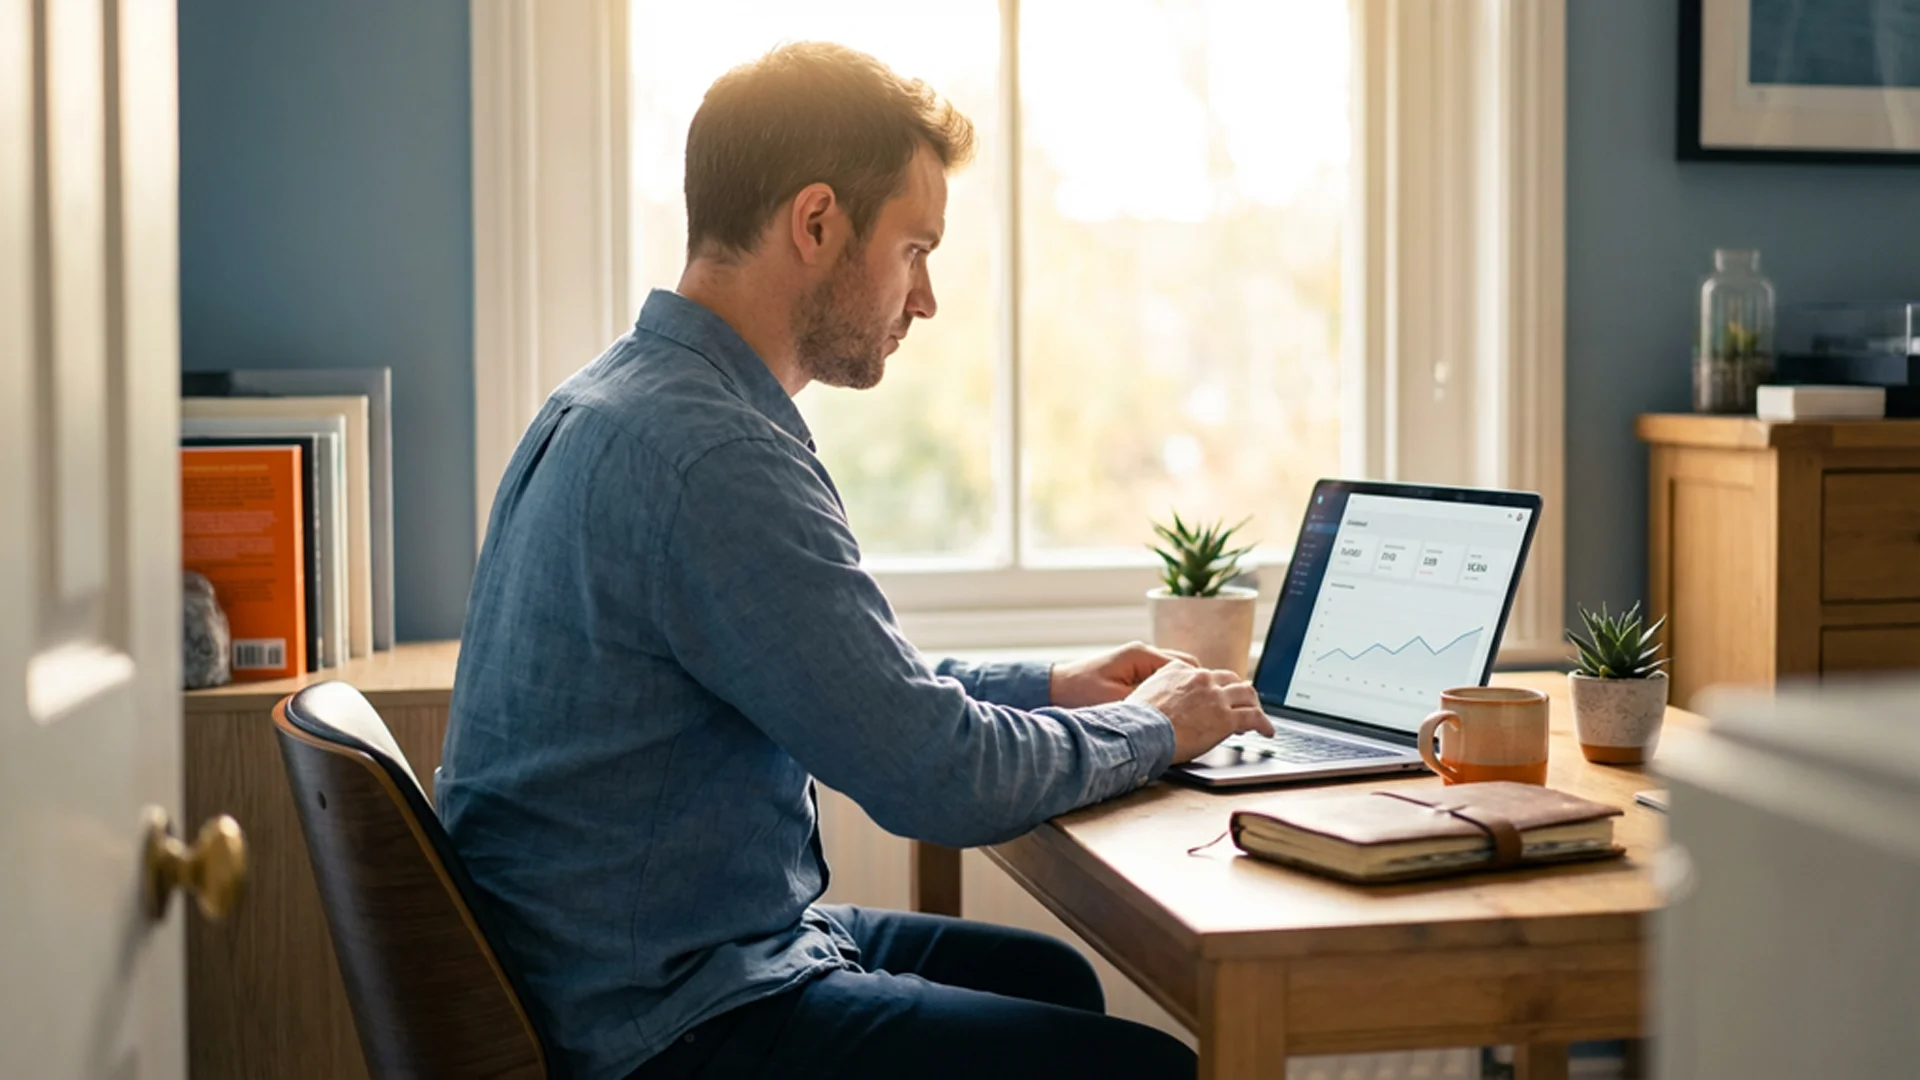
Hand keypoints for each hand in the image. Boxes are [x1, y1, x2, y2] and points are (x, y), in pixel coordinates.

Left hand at [1049, 641, 1200, 707]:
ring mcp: (1138, 662)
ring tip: (1193, 712)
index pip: (1185, 666)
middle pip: (1185, 667)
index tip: (1211, 704)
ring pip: (1175, 673)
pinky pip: (1161, 680)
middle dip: (1196, 688)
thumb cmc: (1080, 693)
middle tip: (1207, 710)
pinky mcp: (1132, 673)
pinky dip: (1170, 692)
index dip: (1200, 686)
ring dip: (1184, 690)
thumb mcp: (1116, 702)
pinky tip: (1172, 711)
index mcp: (1142, 655)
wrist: (1054, 689)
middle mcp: (1143, 653)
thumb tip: (1175, 712)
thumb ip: (1148, 703)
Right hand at [1126, 661, 1272, 762]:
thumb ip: (1159, 693)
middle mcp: (1200, 678)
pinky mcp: (1226, 718)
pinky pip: (1254, 718)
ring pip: (1247, 694)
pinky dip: (1264, 724)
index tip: (1217, 695)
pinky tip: (1267, 731)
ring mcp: (1215, 697)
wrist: (1139, 732)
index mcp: (1179, 670)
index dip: (1215, 686)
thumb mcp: (1143, 694)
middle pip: (1230, 680)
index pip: (1205, 674)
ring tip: (1258, 716)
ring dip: (1254, 705)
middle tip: (1243, 703)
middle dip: (1238, 692)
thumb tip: (1161, 705)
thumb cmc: (1135, 722)